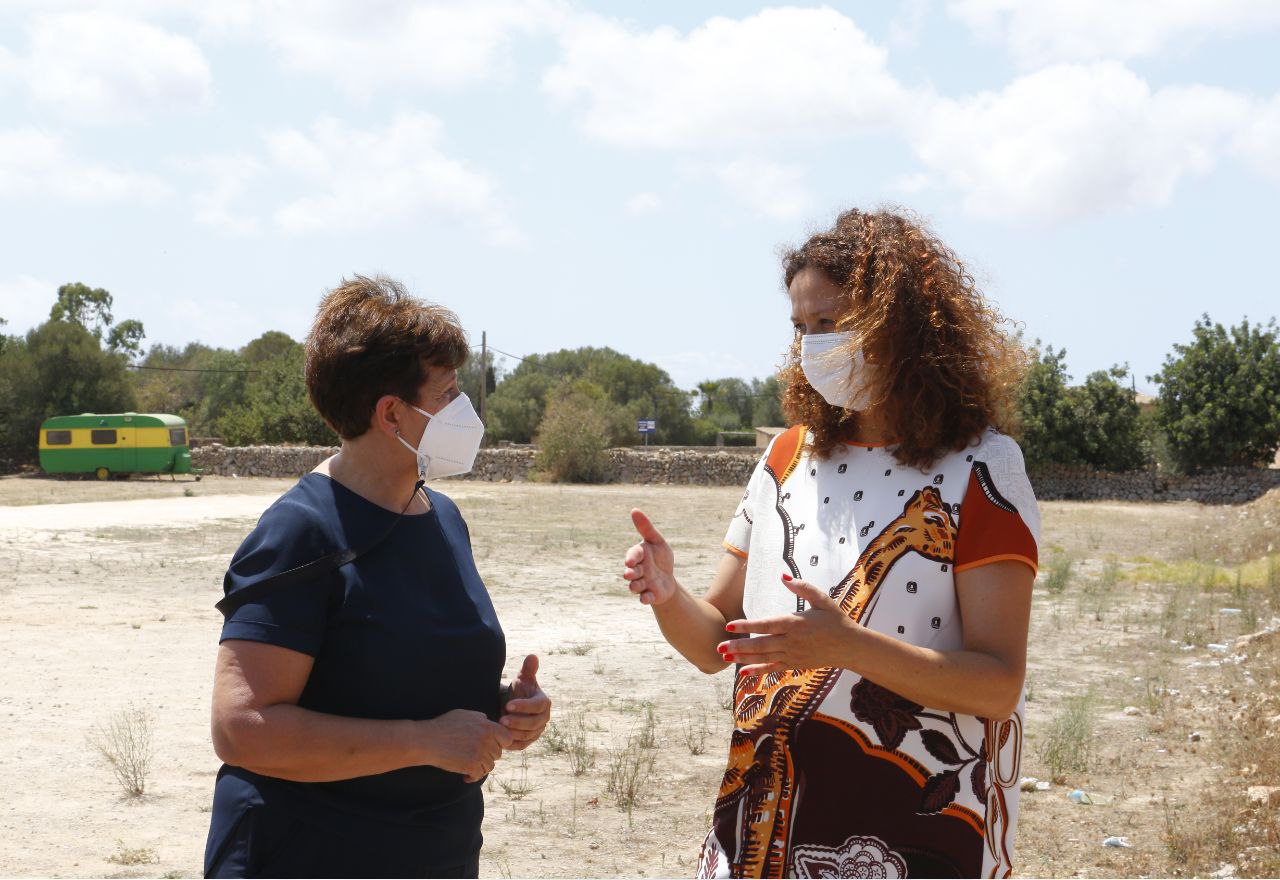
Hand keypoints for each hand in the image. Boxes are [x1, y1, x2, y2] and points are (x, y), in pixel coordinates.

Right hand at [420, 709, 512, 782]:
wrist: (427, 740)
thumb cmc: (444, 726)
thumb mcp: (464, 714)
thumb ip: (480, 718)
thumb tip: (488, 720)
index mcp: (487, 726)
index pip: (507, 738)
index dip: (500, 743)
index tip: (491, 746)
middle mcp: (486, 739)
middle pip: (498, 753)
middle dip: (488, 755)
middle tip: (476, 757)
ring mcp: (480, 753)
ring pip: (490, 766)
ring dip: (481, 767)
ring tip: (471, 766)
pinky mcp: (471, 766)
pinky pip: (479, 775)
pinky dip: (472, 777)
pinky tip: (466, 776)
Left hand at [500, 654, 550, 749]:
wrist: (515, 705)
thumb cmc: (520, 689)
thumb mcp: (522, 678)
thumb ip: (528, 668)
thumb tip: (532, 656)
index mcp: (544, 702)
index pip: (537, 706)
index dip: (524, 706)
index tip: (508, 705)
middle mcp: (544, 718)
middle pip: (534, 723)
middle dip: (518, 722)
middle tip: (502, 720)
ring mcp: (537, 731)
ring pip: (528, 735)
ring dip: (514, 733)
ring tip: (499, 728)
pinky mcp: (529, 740)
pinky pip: (522, 744)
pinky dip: (512, 743)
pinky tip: (501, 738)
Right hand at [623, 509, 677, 605]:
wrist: (667, 577)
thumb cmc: (660, 557)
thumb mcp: (657, 541)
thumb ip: (646, 528)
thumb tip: (634, 510)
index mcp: (639, 556)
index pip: (633, 555)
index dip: (632, 558)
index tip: (630, 561)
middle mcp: (638, 570)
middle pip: (632, 572)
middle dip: (630, 573)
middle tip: (629, 574)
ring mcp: (643, 584)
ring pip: (635, 586)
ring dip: (635, 586)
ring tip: (636, 586)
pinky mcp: (649, 595)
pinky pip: (645, 598)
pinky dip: (645, 598)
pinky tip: (646, 598)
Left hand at [716, 574, 858, 674]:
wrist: (851, 647)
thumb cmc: (836, 620)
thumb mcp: (822, 599)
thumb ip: (802, 587)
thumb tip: (782, 576)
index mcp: (795, 623)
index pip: (766, 624)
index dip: (747, 625)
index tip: (730, 625)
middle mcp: (791, 641)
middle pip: (760, 644)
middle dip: (738, 646)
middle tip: (719, 646)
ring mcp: (792, 655)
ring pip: (763, 657)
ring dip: (743, 657)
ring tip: (725, 657)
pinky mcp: (795, 664)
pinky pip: (773, 669)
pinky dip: (757, 671)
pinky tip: (743, 673)